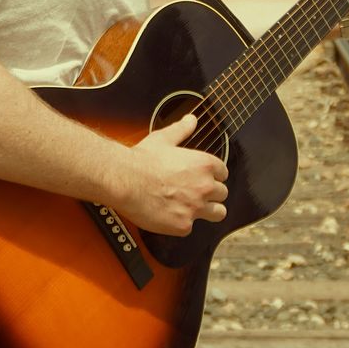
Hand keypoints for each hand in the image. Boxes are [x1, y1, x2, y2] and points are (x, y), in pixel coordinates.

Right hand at [114, 114, 228, 235]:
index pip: (223, 173)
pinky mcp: (183, 225)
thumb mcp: (164, 139)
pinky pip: (190, 227)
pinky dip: (181, 223)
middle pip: (222, 193)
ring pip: (218, 213)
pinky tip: (169, 215)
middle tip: (195, 193)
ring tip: (193, 208)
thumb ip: (181, 129)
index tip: (203, 178)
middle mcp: (205, 186)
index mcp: (204, 165)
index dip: (213, 175)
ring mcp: (195, 207)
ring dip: (208, 211)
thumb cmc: (142, 160)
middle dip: (211, 194)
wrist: (125, 180)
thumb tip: (191, 119)